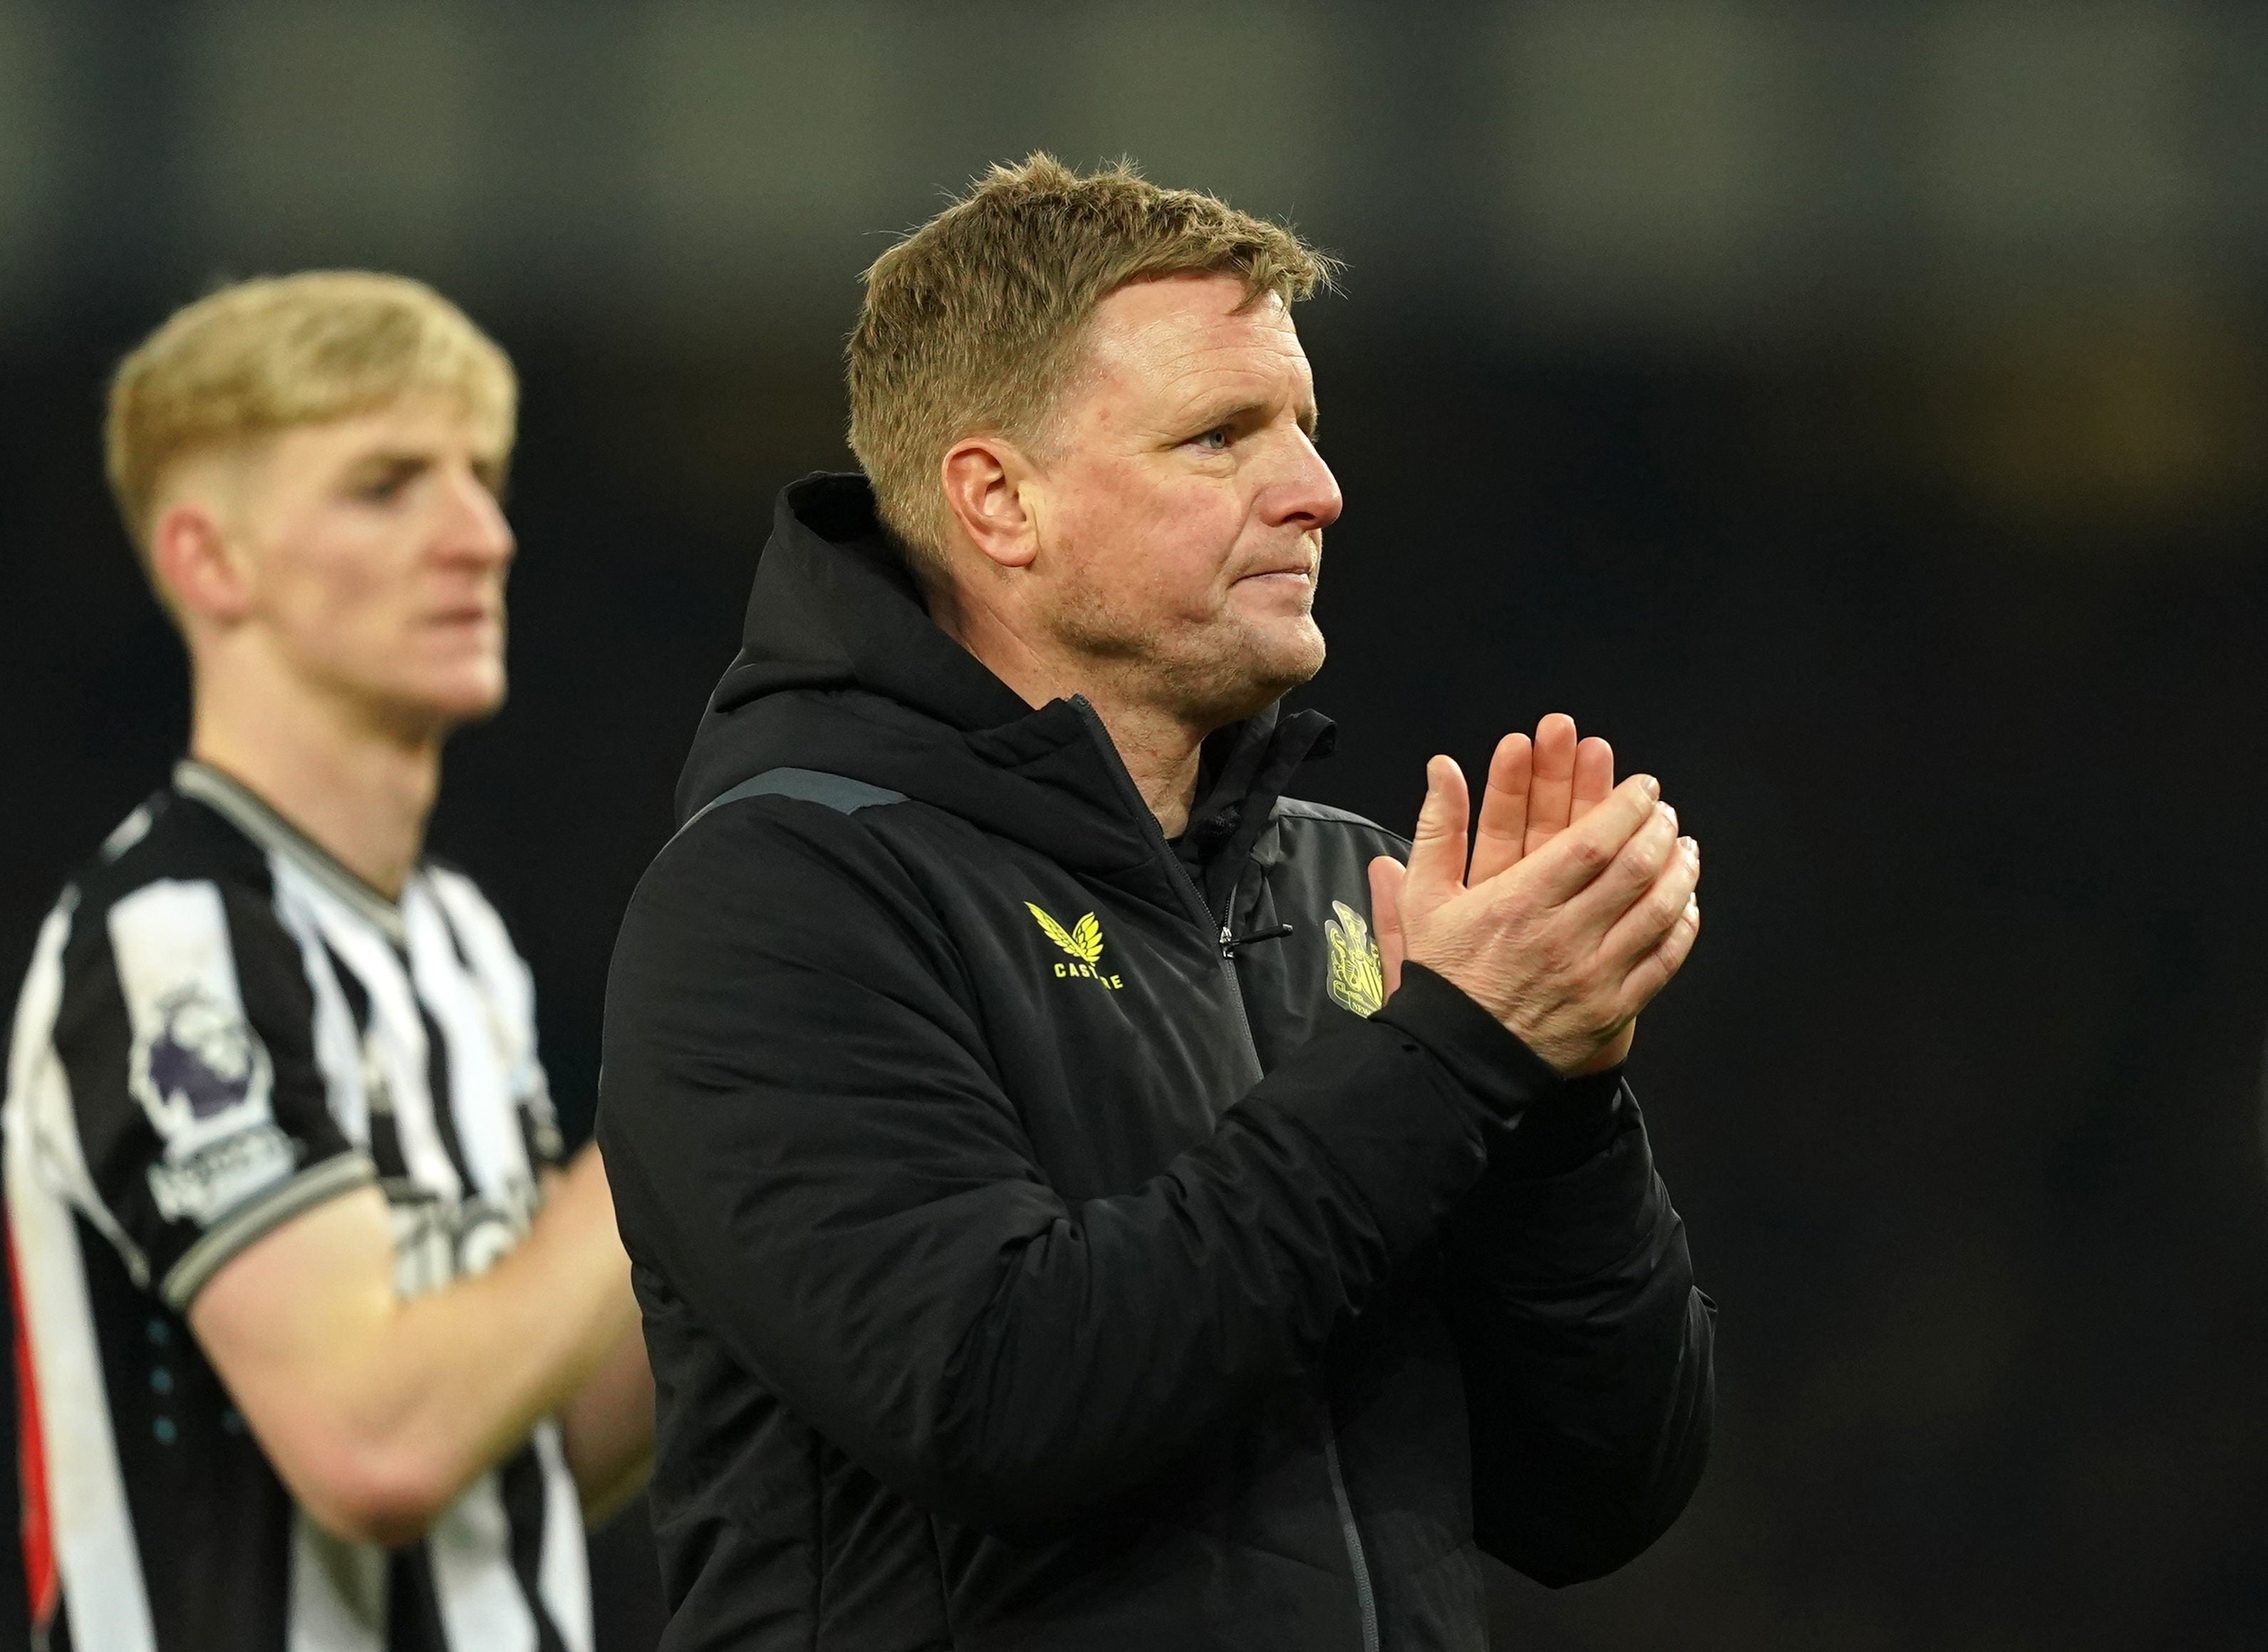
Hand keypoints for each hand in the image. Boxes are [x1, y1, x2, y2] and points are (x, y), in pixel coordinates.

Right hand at [1367, 714, 1700, 1075]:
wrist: (1455, 1060)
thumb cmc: (1443, 976)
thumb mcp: (1424, 898)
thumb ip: (1437, 828)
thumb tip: (1442, 768)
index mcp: (1519, 902)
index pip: (1592, 842)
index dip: (1627, 807)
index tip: (1643, 788)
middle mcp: (1562, 937)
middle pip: (1633, 870)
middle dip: (1658, 831)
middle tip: (1665, 812)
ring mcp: (1592, 976)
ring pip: (1657, 912)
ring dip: (1679, 872)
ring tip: (1684, 848)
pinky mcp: (1611, 1010)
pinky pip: (1662, 961)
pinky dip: (1682, 927)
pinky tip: (1685, 904)